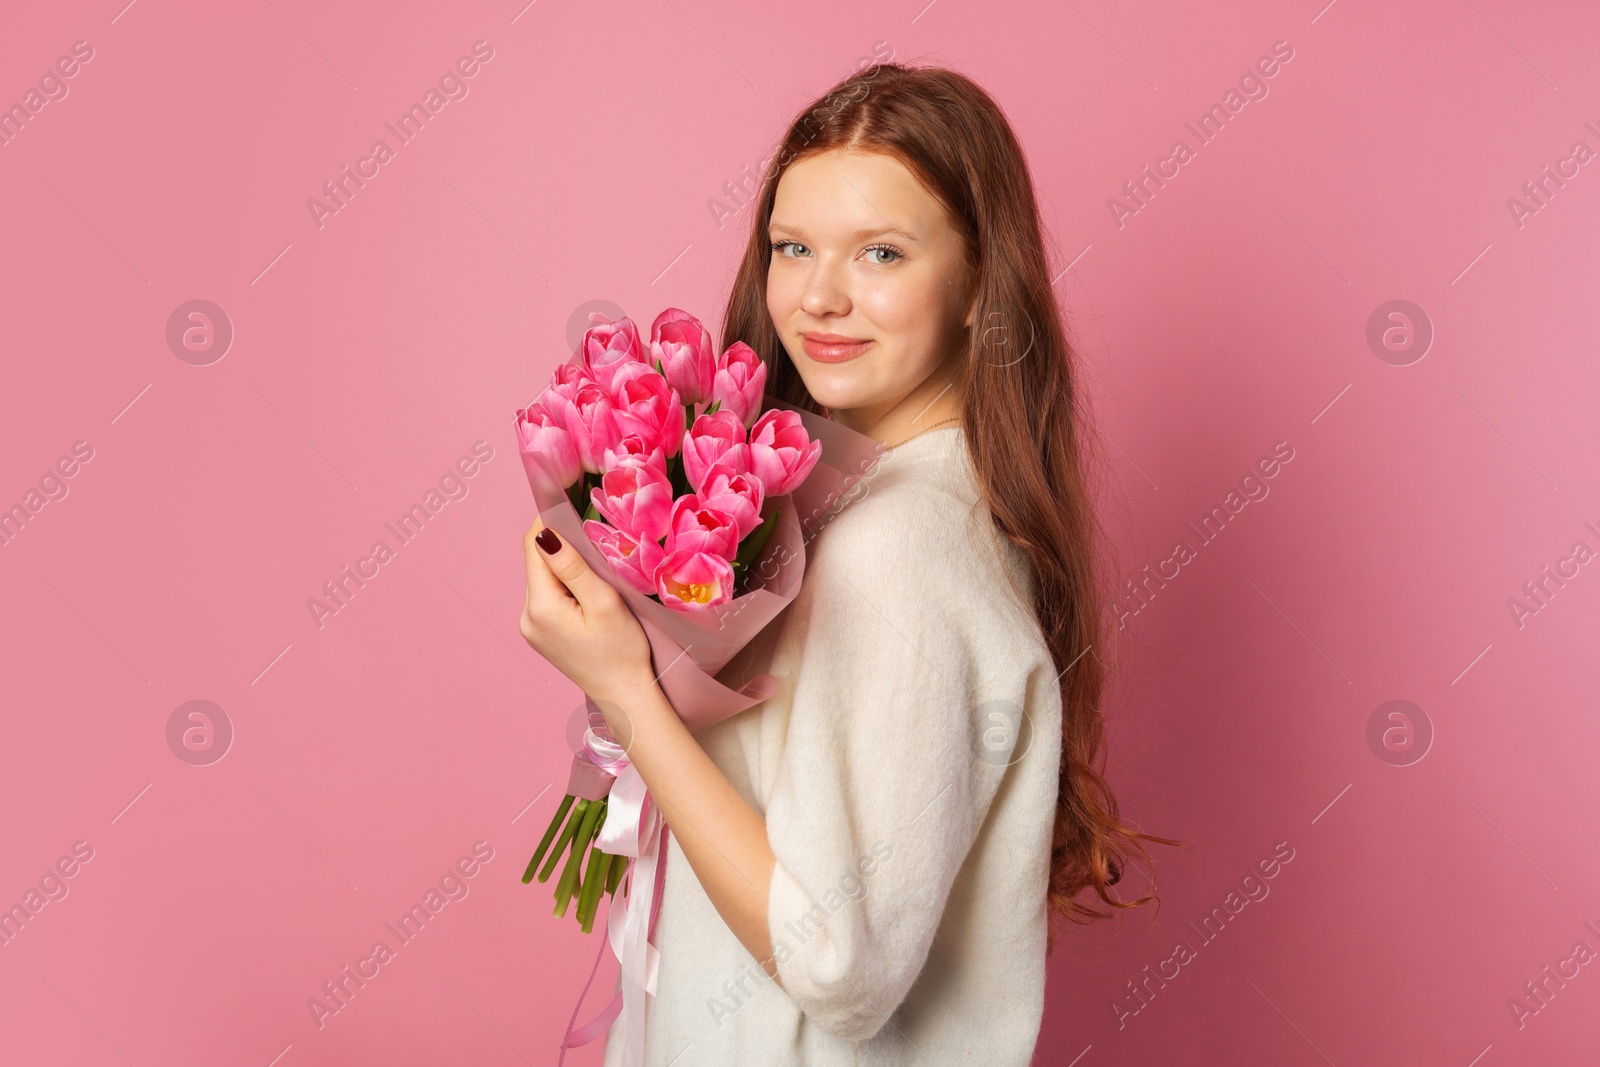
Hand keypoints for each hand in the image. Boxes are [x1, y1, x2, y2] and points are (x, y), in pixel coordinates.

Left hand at [520, 514, 656, 711]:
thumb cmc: (622, 651)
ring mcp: (531, 628)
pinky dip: (564, 586)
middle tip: (595, 542)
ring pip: (543, 579)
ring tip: (597, 573)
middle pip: (537, 563)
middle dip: (561, 546)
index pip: (533, 548)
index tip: (571, 506)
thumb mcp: (603, 602)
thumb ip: (572, 566)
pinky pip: (548, 597)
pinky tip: (588, 594)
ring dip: (564, 567)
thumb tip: (543, 533)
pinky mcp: (540, 635)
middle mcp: (526, 617)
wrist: (625, 696)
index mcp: (540, 607)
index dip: (548, 521)